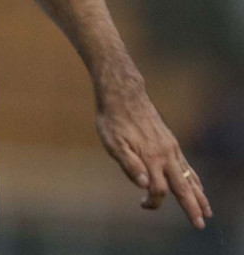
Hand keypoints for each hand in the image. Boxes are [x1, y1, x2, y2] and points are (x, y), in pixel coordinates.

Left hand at [95, 87, 212, 228]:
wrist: (124, 95)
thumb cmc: (113, 120)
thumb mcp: (112, 143)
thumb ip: (129, 164)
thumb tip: (143, 185)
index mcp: (150, 158)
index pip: (158, 190)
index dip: (152, 202)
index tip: (142, 205)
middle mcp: (165, 155)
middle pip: (182, 187)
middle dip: (192, 208)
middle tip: (200, 225)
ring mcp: (171, 148)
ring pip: (189, 177)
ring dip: (199, 195)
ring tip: (207, 211)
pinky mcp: (171, 142)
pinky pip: (187, 165)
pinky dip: (195, 179)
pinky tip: (198, 185)